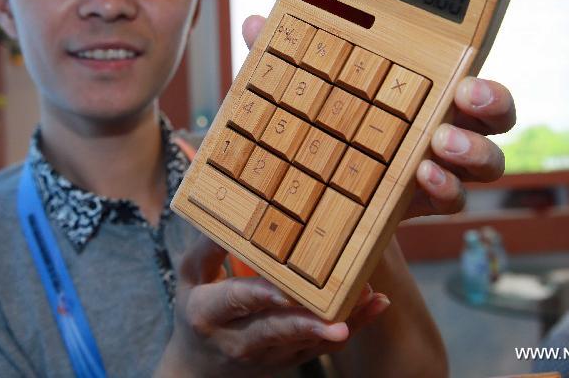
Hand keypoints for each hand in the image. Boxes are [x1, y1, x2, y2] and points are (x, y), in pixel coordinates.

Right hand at [156, 236, 389, 376]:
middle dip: (307, 323)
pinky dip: (354, 326)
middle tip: (336, 318)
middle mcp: (238, 340)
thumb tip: (231, 206)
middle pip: (276, 330)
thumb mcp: (192, 275)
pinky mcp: (290, 360)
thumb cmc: (198, 305)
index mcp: (208, 313)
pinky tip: (377, 304)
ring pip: (306, 341)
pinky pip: (324, 345)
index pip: (237, 301)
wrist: (200, 363)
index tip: (285, 288)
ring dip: (340, 321)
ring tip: (367, 299)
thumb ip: (209, 246)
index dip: (262, 294)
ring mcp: (267, 355)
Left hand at [241, 15, 515, 220]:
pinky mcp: (422, 203)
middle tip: (463, 98)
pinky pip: (451, 201)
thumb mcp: (301, 91)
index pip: (470, 78)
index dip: (484, 80)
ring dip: (471, 152)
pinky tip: (420, 179)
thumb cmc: (322, 128)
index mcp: (424, 91)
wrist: (316, 195)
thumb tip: (252, 23)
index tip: (468, 77)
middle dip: (491, 105)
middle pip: (495, 118)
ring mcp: (437, 168)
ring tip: (435, 148)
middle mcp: (443, 128)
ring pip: (485, 163)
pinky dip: (442, 190)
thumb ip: (283, 57)